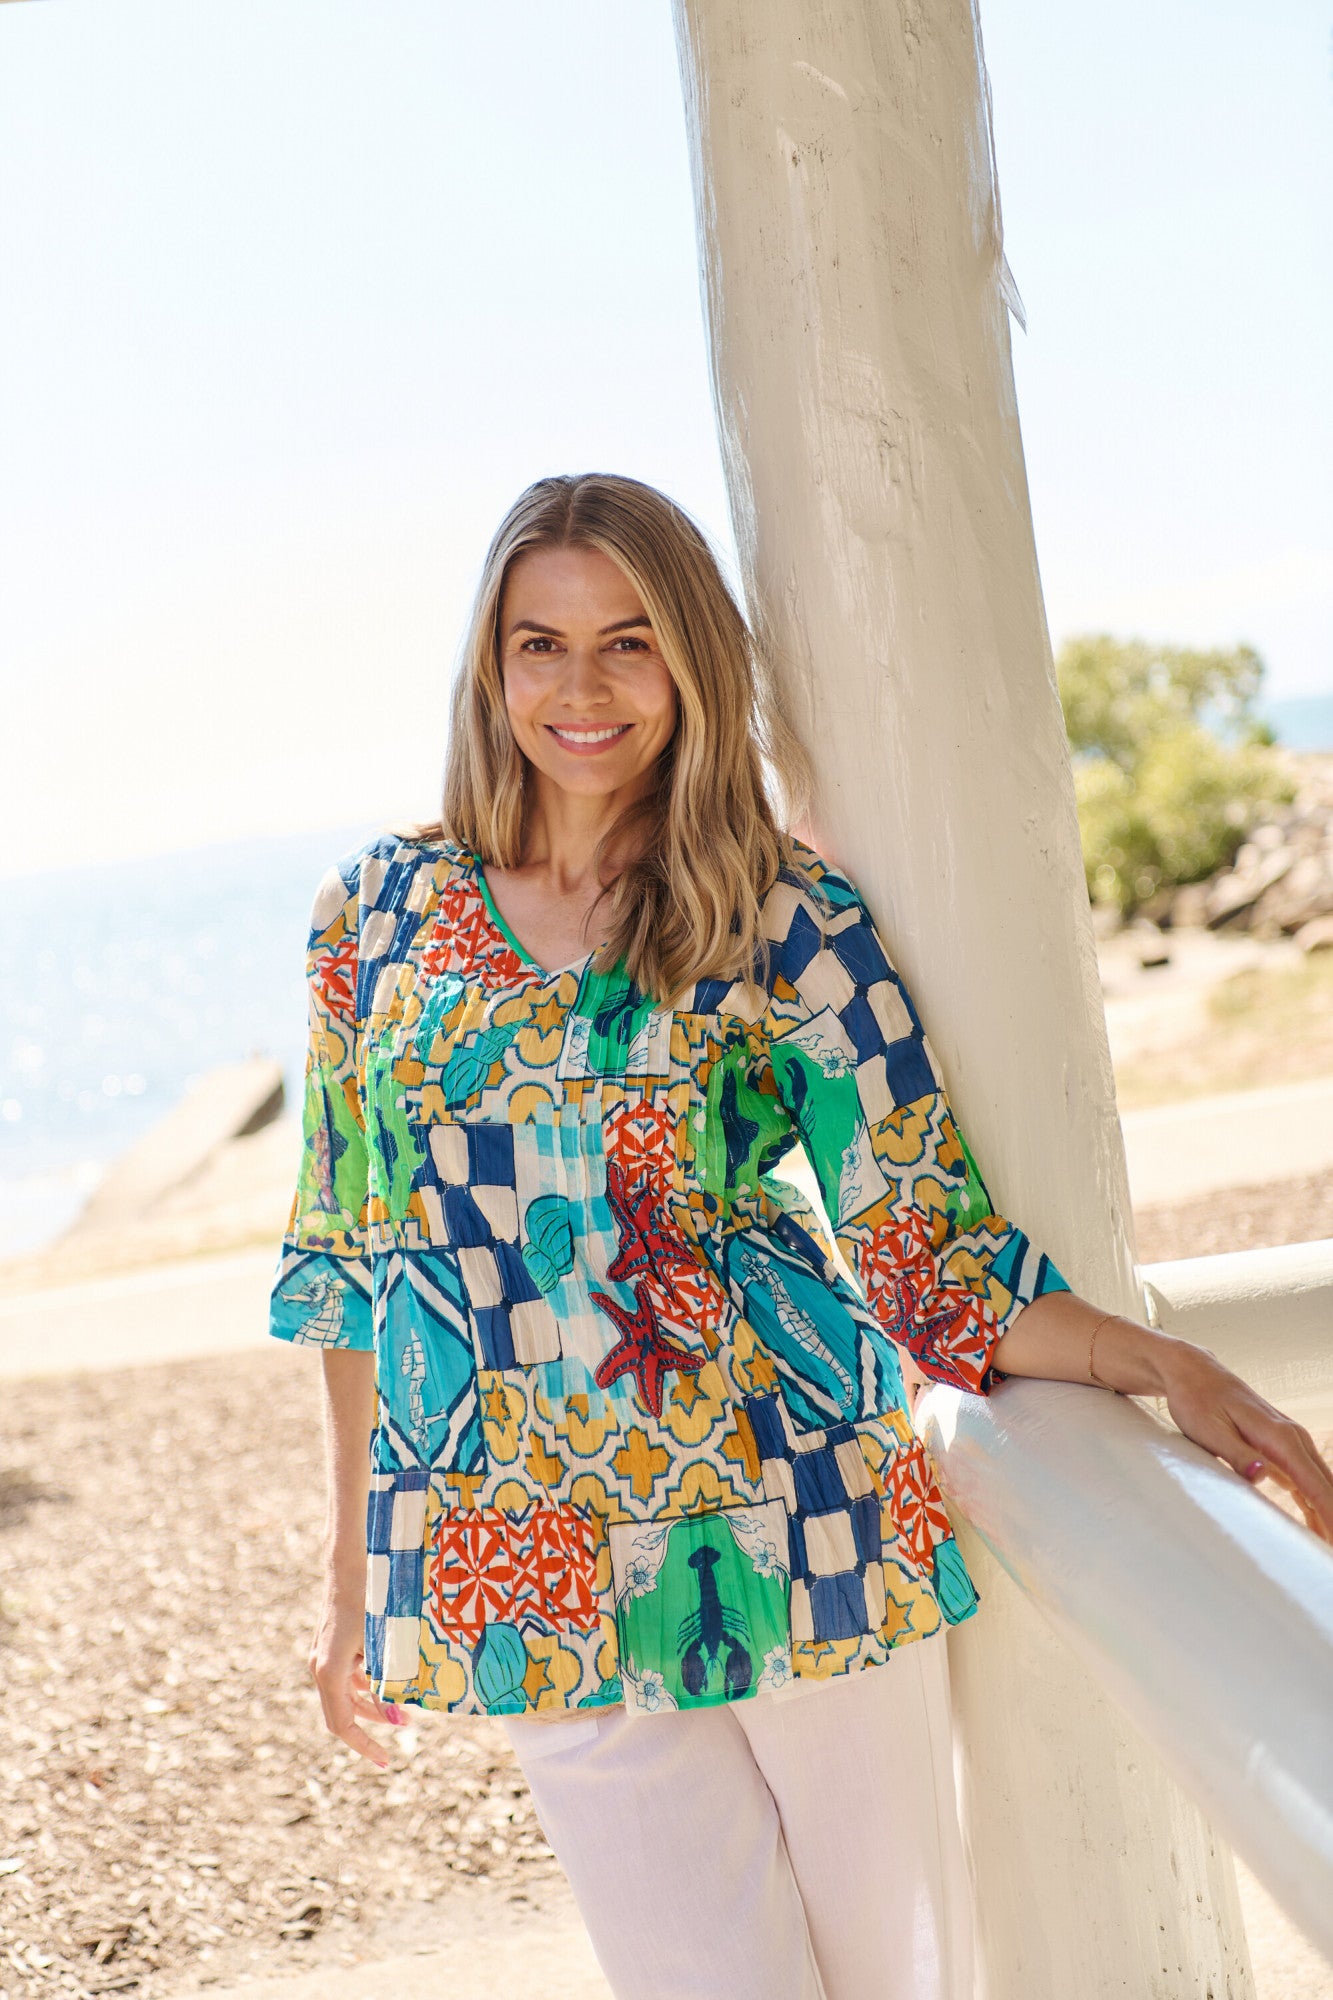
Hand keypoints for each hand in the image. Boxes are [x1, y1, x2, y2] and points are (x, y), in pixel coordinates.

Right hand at [308, 1590, 405, 1767]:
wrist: (348, 1561)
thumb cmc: (368, 1599)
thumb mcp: (381, 1642)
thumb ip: (386, 1679)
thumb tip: (397, 1713)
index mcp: (329, 1671)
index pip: (342, 1724)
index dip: (364, 1745)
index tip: (386, 1760)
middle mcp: (320, 1666)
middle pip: (344, 1711)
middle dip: (375, 1722)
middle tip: (407, 1725)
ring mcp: (323, 1655)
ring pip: (346, 1693)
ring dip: (373, 1702)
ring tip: (403, 1705)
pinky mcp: (330, 1644)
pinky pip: (346, 1675)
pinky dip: (367, 1683)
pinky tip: (389, 1679)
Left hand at [1160, 1344, 1332, 1543]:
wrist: (1193, 1373)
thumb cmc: (1196, 1399)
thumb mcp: (1208, 1430)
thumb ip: (1236, 1454)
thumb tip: (1263, 1475)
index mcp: (1279, 1436)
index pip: (1315, 1484)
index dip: (1330, 1515)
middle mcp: (1293, 1437)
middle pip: (1326, 1487)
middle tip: (1330, 1553)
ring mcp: (1291, 1441)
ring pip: (1320, 1485)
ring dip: (1327, 1515)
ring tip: (1325, 1547)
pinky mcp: (1282, 1446)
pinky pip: (1307, 1480)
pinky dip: (1315, 1504)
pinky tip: (1317, 1527)